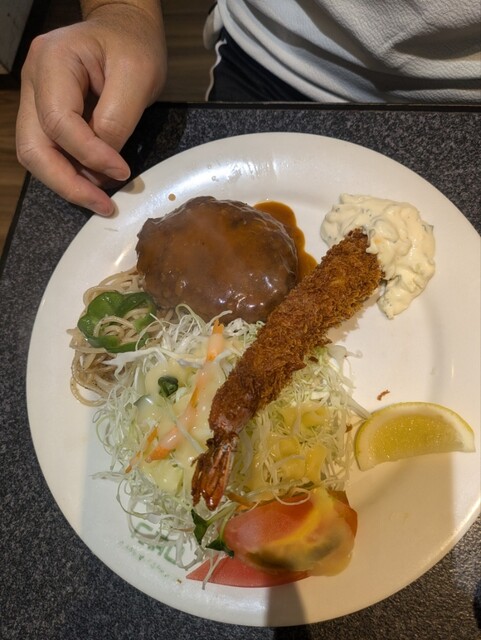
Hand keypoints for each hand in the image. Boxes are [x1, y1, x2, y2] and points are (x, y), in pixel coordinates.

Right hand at [16, 3, 166, 215]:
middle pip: (33, 146)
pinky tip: (94, 183)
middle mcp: (33, 81)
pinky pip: (49, 151)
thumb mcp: (138, 76)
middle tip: (103, 205)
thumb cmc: (134, 44)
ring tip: (101, 200)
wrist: (124, 28)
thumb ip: (118, 119)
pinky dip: (70, 173)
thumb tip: (105, 164)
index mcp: (53, 61)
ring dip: (67, 183)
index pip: (58, 122)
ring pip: (36, 154)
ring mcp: (35, 98)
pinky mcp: (45, 114)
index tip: (122, 172)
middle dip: (68, 183)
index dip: (90, 155)